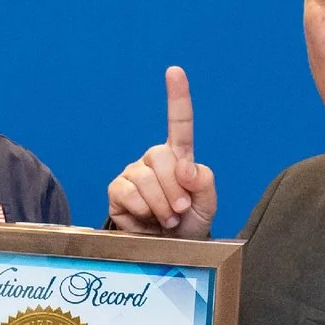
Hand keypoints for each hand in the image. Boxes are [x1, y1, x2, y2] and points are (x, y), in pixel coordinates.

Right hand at [108, 66, 217, 235]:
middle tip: (181, 210)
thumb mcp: (208, 206)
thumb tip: (186, 167)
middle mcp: (154, 160)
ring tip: (167, 219)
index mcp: (179, 156)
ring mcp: (133, 173)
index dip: (177, 96)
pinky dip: (142, 209)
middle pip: (162, 157)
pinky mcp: (117, 191)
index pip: (179, 123)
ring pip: (145, 178)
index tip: (174, 71)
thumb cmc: (189, 225)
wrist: (168, 252)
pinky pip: (127, 193)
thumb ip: (205, 183)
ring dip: (160, 204)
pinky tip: (146, 218)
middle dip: (175, 188)